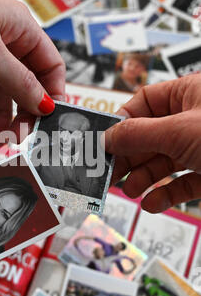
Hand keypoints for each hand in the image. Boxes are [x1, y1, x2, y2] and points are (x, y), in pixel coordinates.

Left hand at [0, 0, 65, 144]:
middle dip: (24, 111)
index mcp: (21, 28)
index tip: (48, 118)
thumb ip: (19, 81)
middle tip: (18, 134)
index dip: (52, 93)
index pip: (50, 66)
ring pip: (1, 90)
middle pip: (26, 83)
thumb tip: (44, 103)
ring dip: (2, 115)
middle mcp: (6, 40)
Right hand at [105, 74, 200, 213]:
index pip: (144, 103)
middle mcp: (194, 119)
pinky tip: (152, 202)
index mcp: (188, 94)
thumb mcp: (180, 130)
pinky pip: (182, 183)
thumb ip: (138, 133)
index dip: (122, 123)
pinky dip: (166, 194)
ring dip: (144, 178)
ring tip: (129, 189)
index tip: (104, 143)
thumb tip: (107, 136)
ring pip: (164, 162)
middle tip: (110, 173)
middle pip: (149, 136)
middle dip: (130, 157)